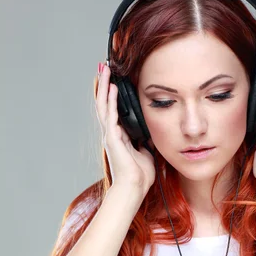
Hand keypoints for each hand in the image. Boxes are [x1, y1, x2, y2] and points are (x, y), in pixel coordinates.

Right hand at [95, 62, 155, 196]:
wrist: (134, 188)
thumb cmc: (140, 176)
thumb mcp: (147, 153)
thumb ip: (147, 142)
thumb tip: (152, 135)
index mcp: (120, 137)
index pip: (114, 110)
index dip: (112, 95)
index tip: (114, 80)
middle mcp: (112, 134)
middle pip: (105, 104)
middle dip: (105, 85)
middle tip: (104, 67)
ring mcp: (110, 135)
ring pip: (103, 105)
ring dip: (104, 86)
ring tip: (104, 69)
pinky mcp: (111, 138)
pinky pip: (110, 114)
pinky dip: (110, 100)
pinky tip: (111, 87)